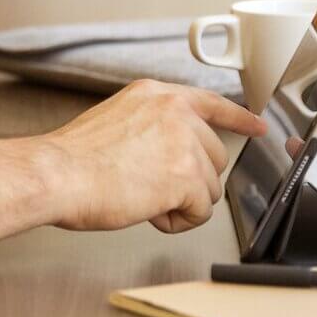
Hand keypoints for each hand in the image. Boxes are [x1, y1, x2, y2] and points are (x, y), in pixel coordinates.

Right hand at [39, 79, 265, 233]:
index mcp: (156, 95)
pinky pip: (201, 211)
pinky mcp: (187, 175)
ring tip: (142, 198)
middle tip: (150, 187)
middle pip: (214, 155)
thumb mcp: (116, 119)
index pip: (212, 103)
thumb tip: (164, 155)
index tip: (258, 126)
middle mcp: (175, 111)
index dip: (240, 118)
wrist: (58, 174)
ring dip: (181, 201)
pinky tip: (148, 211)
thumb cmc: (73, 158)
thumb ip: (149, 126)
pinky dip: (177, 221)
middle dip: (189, 179)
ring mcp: (184, 141)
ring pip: (210, 187)